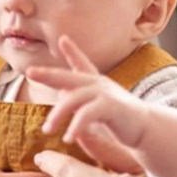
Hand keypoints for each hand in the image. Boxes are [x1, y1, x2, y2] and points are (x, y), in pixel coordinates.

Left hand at [26, 35, 149, 168]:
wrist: (146, 128)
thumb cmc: (120, 117)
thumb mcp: (98, 103)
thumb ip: (80, 97)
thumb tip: (61, 94)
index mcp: (95, 82)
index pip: (81, 63)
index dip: (72, 50)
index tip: (62, 39)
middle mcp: (98, 83)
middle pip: (68, 77)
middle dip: (48, 74)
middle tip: (30, 72)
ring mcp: (105, 93)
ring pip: (74, 99)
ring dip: (58, 114)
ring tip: (47, 130)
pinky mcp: (111, 107)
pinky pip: (87, 115)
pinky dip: (76, 126)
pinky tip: (67, 138)